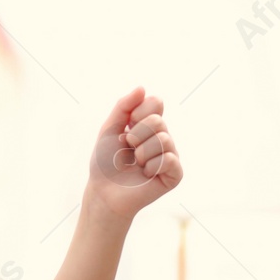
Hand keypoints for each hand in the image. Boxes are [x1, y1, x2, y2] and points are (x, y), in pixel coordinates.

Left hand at [86, 87, 182, 219]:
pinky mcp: (175, 174)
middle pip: (158, 121)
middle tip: (128, 148)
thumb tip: (142, 87)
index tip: (126, 127)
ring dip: (141, 152)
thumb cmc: (105, 162)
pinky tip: (146, 174)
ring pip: (163, 140)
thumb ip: (123, 106)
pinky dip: (151, 165)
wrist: (103, 191)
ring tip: (136, 163)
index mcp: (150, 124)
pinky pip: (169, 159)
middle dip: (136, 135)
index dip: (136, 114)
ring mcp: (171, 155)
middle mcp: (164, 137)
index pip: (155, 102)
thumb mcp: (109, 129)